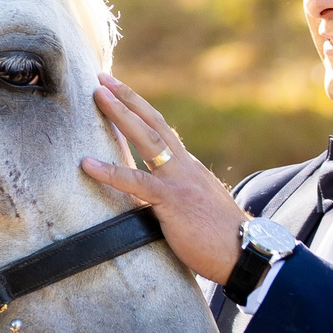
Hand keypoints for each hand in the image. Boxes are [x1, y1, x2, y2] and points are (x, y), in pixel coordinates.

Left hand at [80, 72, 249, 285]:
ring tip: (97, 95)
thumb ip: (178, 195)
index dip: (141, 111)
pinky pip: (136, 183)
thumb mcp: (198, 208)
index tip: (121, 92)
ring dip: (120, 115)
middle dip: (128, 98)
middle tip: (102, 78)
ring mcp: (179, 181)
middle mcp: (185, 167)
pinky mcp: (172, 201)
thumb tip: (157, 197)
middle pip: (154, 123)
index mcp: (190, 168)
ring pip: (147, 139)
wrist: (247, 254)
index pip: (163, 131)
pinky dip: (109, 172)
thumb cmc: (222, 239)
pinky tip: (86, 163)